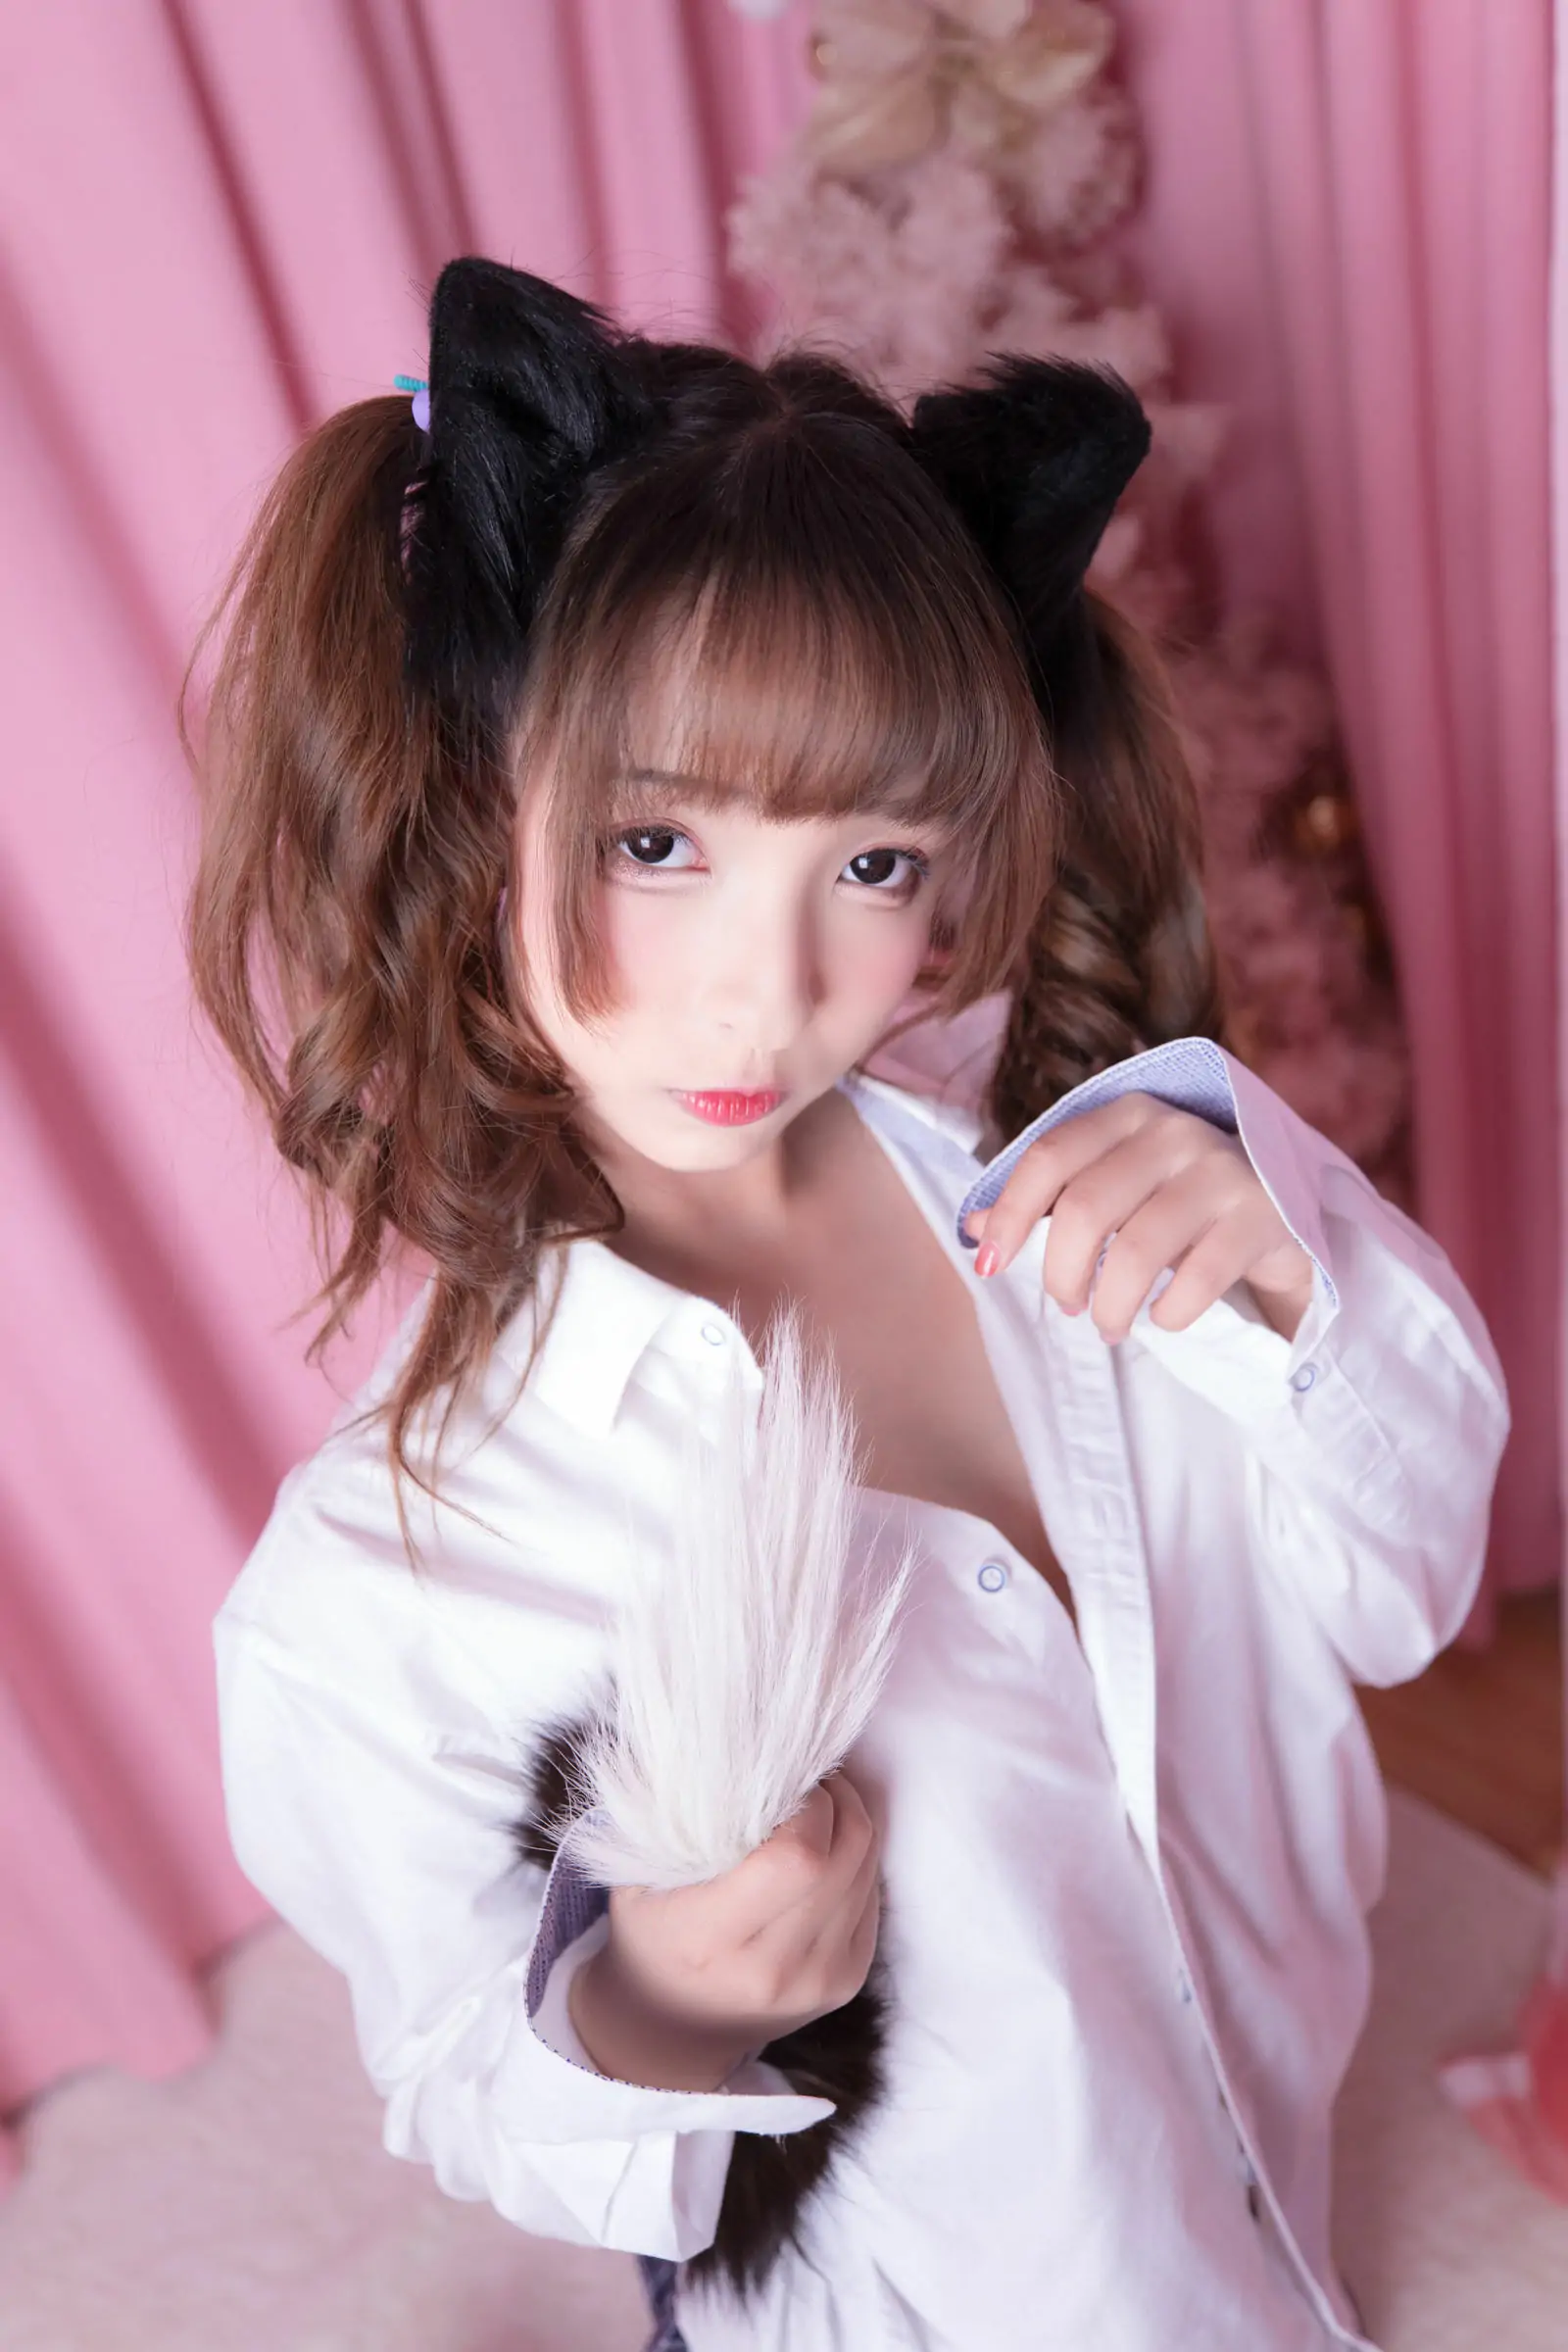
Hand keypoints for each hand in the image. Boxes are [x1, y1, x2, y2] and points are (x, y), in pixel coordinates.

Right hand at [567, 1772, 881, 2092]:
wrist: (670, 2030)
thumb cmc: (650, 1933)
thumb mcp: (638, 1875)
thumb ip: (680, 1817)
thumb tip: (737, 1745)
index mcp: (713, 1938)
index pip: (798, 1857)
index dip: (807, 1804)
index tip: (786, 1778)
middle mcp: (775, 1968)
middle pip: (845, 1856)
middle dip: (837, 1798)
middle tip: (809, 1777)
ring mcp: (819, 1980)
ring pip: (868, 1869)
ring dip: (852, 1820)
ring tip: (819, 1802)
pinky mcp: (847, 1981)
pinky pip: (873, 1894)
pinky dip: (857, 1858)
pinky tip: (826, 1844)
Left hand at [965, 1093, 1313, 1343]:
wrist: (1285, 1216)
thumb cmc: (1180, 1204)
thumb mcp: (1115, 1190)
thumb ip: (1050, 1201)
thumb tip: (972, 1230)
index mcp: (1128, 1113)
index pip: (1049, 1156)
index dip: (1010, 1215)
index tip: (990, 1266)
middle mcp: (1174, 1131)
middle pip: (1087, 1208)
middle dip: (1062, 1273)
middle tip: (1068, 1305)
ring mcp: (1223, 1171)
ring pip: (1139, 1249)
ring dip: (1111, 1305)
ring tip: (1108, 1326)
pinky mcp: (1264, 1217)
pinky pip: (1198, 1279)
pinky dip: (1168, 1314)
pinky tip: (1162, 1320)